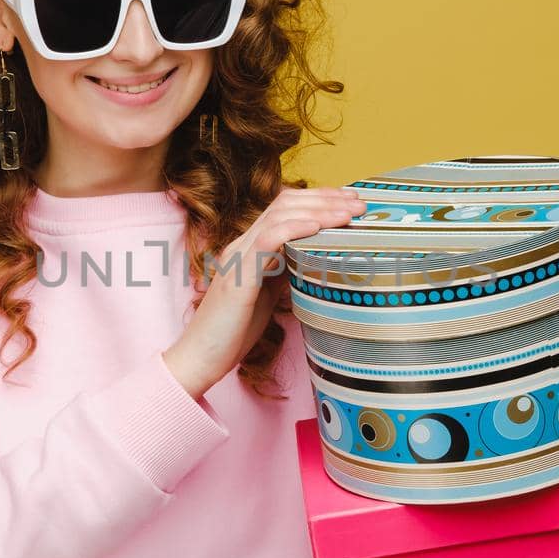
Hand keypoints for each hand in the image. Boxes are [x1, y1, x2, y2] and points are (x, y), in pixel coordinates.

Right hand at [162, 186, 364, 396]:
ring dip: (319, 210)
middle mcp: (242, 245)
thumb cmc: (231, 333)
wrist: (199, 359)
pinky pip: (268, 242)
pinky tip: (317, 227)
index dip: (318, 199)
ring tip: (348, 213)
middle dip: (326, 199)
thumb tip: (313, 261)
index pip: (284, 208)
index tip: (349, 202)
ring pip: (279, 216)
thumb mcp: (266, 296)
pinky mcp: (239, 277)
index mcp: (249, 248)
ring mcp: (238, 258)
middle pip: (285, 203)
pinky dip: (294, 229)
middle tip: (359, 203)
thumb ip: (284, 274)